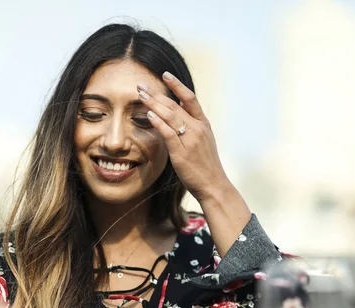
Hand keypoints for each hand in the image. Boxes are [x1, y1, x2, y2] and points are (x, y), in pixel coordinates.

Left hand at [137, 72, 251, 253]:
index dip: (177, 85)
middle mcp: (198, 128)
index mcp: (203, 124)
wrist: (214, 185)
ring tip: (141, 95)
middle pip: (175, 105)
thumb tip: (178, 115)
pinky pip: (169, 134)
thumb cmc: (205, 166)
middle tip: (141, 85)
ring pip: (171, 116)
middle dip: (157, 93)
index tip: (165, 74)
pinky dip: (159, 123)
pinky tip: (149, 115)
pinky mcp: (182, 153)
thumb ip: (191, 127)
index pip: (190, 98)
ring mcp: (191, 140)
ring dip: (154, 104)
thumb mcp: (202, 142)